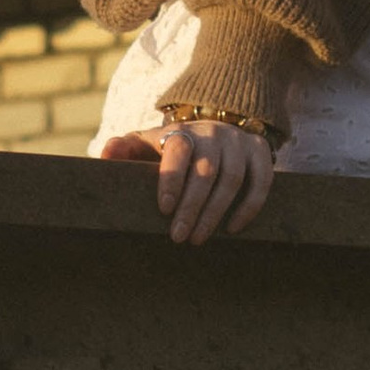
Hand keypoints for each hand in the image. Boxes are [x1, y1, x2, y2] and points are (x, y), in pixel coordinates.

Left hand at [101, 121, 278, 245]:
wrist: (216, 131)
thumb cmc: (173, 149)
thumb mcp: (147, 144)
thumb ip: (125, 149)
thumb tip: (107, 153)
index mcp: (182, 131)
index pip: (178, 150)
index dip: (171, 179)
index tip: (164, 209)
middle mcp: (213, 132)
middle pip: (205, 171)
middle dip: (191, 207)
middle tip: (178, 237)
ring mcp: (238, 141)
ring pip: (232, 179)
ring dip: (215, 212)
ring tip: (198, 238)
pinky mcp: (260, 151)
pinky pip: (262, 180)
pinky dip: (250, 206)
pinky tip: (233, 229)